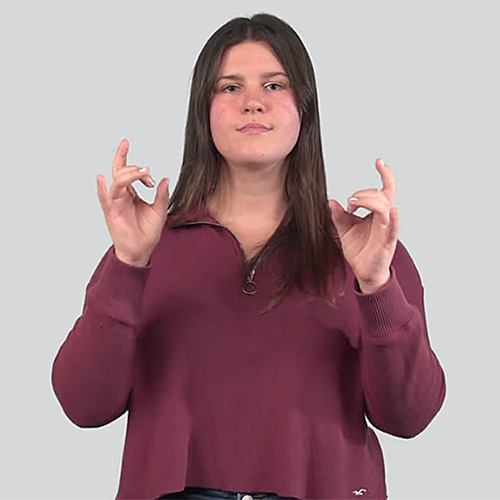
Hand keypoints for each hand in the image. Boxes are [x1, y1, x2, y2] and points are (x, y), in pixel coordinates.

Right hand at [96, 138, 169, 265]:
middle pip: (120, 172)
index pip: (128, 172)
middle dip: (131, 165)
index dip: (138, 168)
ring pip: (117, 182)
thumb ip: (162, 195)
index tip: (152, 179)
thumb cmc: (147, 232)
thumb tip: (165, 179)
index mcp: (131, 193)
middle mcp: (122, 195)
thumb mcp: (160, 211)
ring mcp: (115, 203)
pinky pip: (104, 199)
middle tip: (147, 171)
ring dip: (129, 174)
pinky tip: (101, 179)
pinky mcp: (112, 213)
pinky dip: (101, 189)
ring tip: (142, 172)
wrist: (142, 250)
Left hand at [329, 159, 399, 292]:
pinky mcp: (386, 243)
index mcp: (377, 213)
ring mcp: (387, 230)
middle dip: (365, 193)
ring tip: (353, 203)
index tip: (378, 161)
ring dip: (371, 201)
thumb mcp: (344, 229)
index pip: (384, 189)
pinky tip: (392, 212)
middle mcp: (384, 218)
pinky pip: (393, 229)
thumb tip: (330, 202)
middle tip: (350, 201)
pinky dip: (393, 220)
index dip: (385, 174)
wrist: (363, 271)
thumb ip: (338, 215)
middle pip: (382, 195)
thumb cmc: (359, 249)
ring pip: (386, 208)